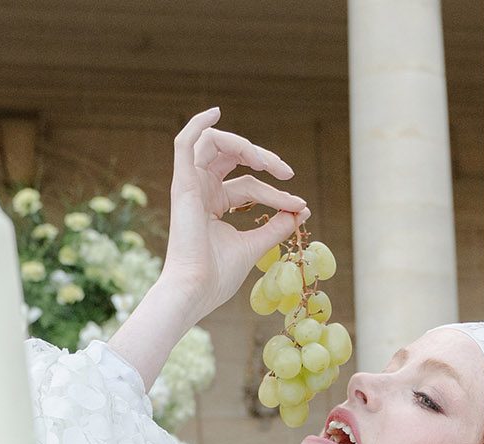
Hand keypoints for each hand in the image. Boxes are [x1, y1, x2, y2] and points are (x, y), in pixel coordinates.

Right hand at [158, 107, 309, 322]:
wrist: (195, 290)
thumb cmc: (217, 275)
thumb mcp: (255, 245)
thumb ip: (275, 225)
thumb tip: (300, 210)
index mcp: (213, 204)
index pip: (249, 186)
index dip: (276, 192)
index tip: (299, 205)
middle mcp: (200, 190)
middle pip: (233, 158)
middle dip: (264, 159)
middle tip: (287, 173)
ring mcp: (190, 185)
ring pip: (216, 145)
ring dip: (245, 146)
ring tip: (267, 162)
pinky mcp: (183, 184)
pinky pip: (185, 143)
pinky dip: (199, 124)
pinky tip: (216, 112)